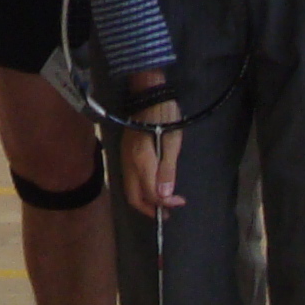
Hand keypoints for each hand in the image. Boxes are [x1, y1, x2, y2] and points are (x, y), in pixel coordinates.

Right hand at [117, 71, 182, 216]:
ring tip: (161, 203)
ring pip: (129, 189)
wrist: (147, 91)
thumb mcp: (173, 140)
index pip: (151, 192)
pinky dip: (139, 189)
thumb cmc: (164, 114)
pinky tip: (151, 187)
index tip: (180, 201)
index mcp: (141, 159)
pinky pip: (129, 179)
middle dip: (150, 209)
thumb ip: (168, 168)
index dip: (165, 202)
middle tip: (167, 213)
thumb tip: (165, 195)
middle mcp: (128, 162)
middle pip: (134, 196)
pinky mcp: (125, 152)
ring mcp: (124, 157)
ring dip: (144, 200)